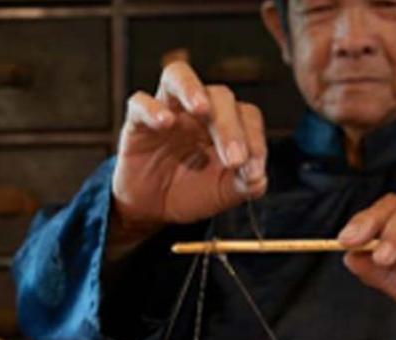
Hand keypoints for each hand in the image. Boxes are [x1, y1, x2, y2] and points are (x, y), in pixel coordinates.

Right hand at [109, 61, 267, 249]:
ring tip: (201, 109)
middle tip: (234, 160)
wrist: (153, 208)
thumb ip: (244, 185)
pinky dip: (151, 108)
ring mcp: (167, 109)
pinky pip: (140, 102)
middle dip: (230, 128)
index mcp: (226, 122)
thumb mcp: (222, 193)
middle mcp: (199, 109)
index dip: (255, 140)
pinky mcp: (137, 122)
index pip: (247, 115)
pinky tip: (164, 123)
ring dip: (191, 88)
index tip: (253, 173)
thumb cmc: (191, 191)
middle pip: (219, 95)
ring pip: (178, 75)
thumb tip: (259, 180)